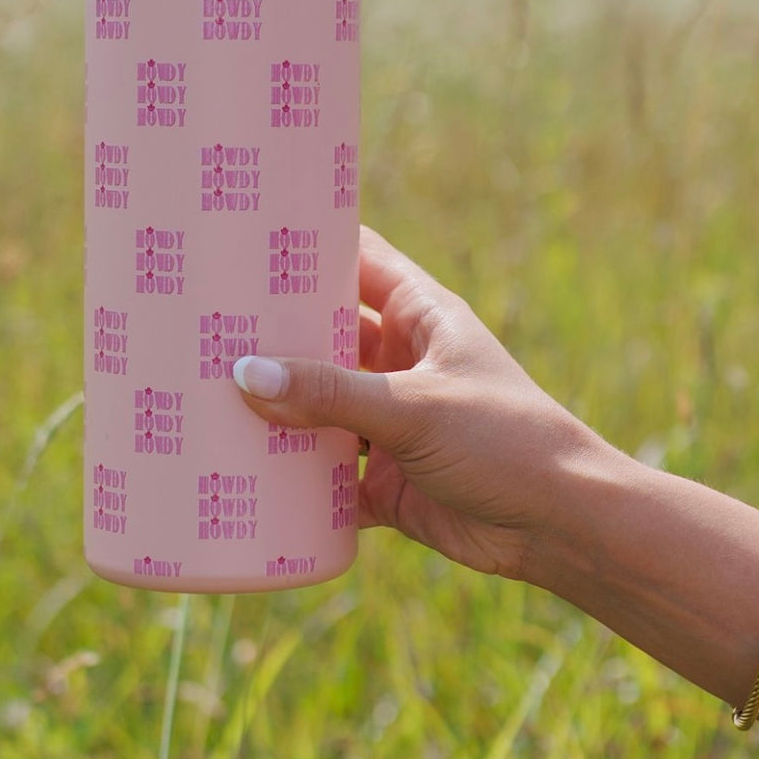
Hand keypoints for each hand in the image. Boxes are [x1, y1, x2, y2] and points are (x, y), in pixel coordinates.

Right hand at [233, 225, 603, 579]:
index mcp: (420, 315)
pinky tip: (234, 472)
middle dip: (268, 329)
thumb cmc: (507, 442)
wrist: (562, 528)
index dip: (305, 241)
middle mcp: (400, 361)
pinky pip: (320, 473)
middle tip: (196, 317)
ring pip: (314, 403)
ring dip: (271, 404)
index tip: (242, 229)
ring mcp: (388, 420)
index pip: (355, 257)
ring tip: (198, 389)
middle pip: (321, 332)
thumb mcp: (416, 408)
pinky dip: (285, 476)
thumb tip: (245, 374)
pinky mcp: (382, 479)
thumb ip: (332, 394)